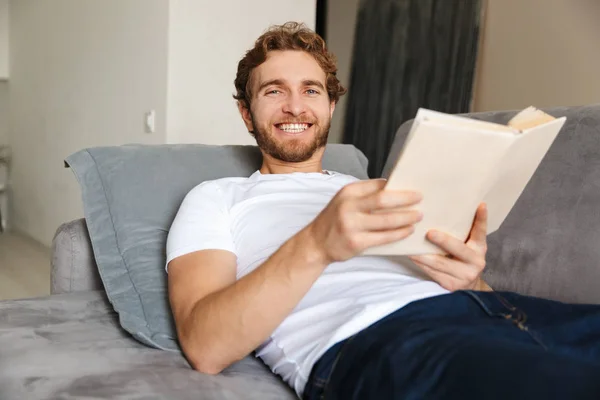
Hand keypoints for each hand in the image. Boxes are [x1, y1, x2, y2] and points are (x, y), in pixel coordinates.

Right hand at [307, 179, 422, 263]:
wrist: (315, 243)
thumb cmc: (335, 219)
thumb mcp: (345, 200)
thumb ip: (366, 195)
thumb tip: (394, 189)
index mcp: (348, 192)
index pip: (378, 185)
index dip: (397, 186)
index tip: (413, 187)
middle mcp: (348, 206)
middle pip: (384, 200)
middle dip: (406, 199)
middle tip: (420, 198)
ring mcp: (352, 225)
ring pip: (387, 220)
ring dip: (407, 217)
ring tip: (418, 216)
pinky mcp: (356, 242)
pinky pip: (384, 237)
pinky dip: (399, 233)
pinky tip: (408, 230)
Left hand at [409, 203, 488, 291]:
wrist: (467, 286)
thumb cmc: (463, 259)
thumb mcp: (469, 245)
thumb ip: (464, 231)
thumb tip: (445, 208)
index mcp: (480, 248)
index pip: (481, 231)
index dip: (482, 218)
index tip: (481, 205)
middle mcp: (476, 261)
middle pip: (458, 248)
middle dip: (443, 241)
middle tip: (430, 233)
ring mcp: (464, 275)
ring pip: (440, 263)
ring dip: (423, 253)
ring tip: (411, 244)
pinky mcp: (451, 285)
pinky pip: (432, 272)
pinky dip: (420, 263)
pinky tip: (411, 256)